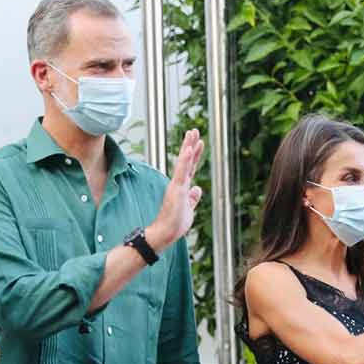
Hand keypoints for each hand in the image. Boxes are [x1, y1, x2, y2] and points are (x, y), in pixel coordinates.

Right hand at [148, 129, 205, 250]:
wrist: (165, 233)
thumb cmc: (174, 224)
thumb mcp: (189, 209)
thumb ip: (192, 198)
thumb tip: (197, 189)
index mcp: (182, 188)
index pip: (190, 167)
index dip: (195, 155)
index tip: (199, 142)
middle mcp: (179, 184)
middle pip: (186, 161)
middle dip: (190, 145)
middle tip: (194, 130)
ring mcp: (177, 186)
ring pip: (183, 163)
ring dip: (188, 147)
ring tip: (192, 133)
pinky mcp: (176, 190)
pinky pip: (182, 172)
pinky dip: (185, 161)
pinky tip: (188, 150)